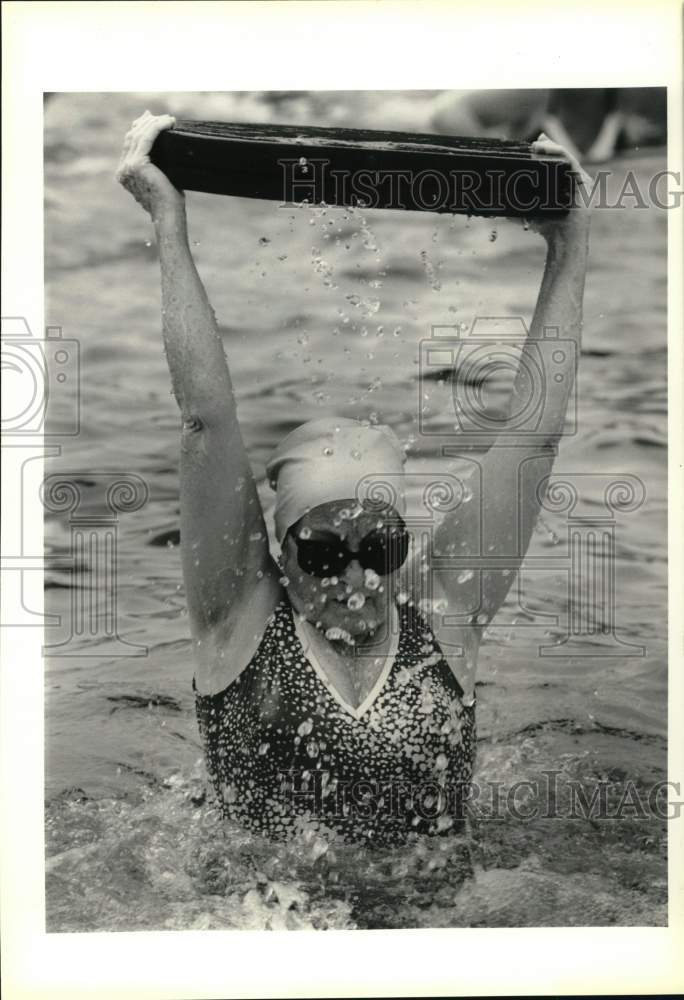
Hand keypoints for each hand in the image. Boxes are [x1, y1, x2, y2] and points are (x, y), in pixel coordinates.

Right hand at [115, 111, 184, 222]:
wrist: (169, 215)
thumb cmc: (170, 202)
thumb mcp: (161, 178)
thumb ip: (157, 163)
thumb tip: (166, 145)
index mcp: (125, 173)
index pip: (130, 144)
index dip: (141, 129)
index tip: (154, 119)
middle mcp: (123, 170)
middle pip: (132, 137)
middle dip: (147, 123)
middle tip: (163, 117)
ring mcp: (128, 167)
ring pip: (138, 135)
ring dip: (154, 123)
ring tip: (169, 119)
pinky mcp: (137, 164)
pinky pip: (146, 138)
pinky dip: (157, 127)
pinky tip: (168, 122)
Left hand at [525, 132, 591, 246]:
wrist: (562, 241)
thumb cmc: (547, 229)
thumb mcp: (528, 214)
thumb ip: (516, 208)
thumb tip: (496, 207)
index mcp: (563, 185)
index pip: (555, 163)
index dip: (545, 152)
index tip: (532, 146)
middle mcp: (574, 181)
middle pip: (561, 158)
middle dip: (549, 148)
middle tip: (534, 143)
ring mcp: (582, 181)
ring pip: (567, 158)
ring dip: (553, 148)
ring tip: (539, 144)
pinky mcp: (585, 183)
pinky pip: (572, 163)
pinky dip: (560, 154)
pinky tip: (549, 150)